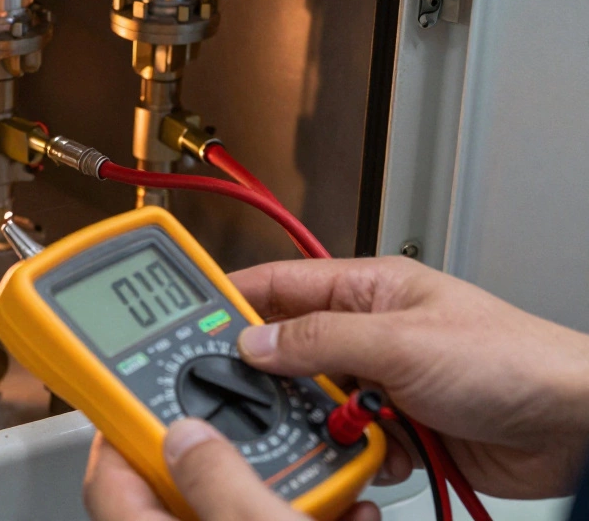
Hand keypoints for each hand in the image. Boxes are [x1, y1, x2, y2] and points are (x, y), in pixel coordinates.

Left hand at [84, 418, 379, 520]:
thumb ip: (220, 482)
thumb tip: (186, 436)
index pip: (108, 483)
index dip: (125, 429)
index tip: (148, 394)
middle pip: (175, 498)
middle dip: (223, 459)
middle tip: (249, 433)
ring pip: (234, 519)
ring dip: (277, 493)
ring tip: (317, 479)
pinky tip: (345, 515)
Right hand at [232, 256, 588, 498]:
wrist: (573, 428)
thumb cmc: (512, 359)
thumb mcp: (400, 341)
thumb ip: (319, 340)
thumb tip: (253, 341)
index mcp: (367, 289)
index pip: (280, 285)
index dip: (232, 298)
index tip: (187, 318)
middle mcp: (369, 333)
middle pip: (290, 353)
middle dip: (279, 381)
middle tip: (256, 397)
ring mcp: (383, 382)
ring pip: (314, 404)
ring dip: (322, 423)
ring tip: (342, 428)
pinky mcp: (399, 427)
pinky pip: (347, 441)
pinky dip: (355, 453)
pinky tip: (380, 452)